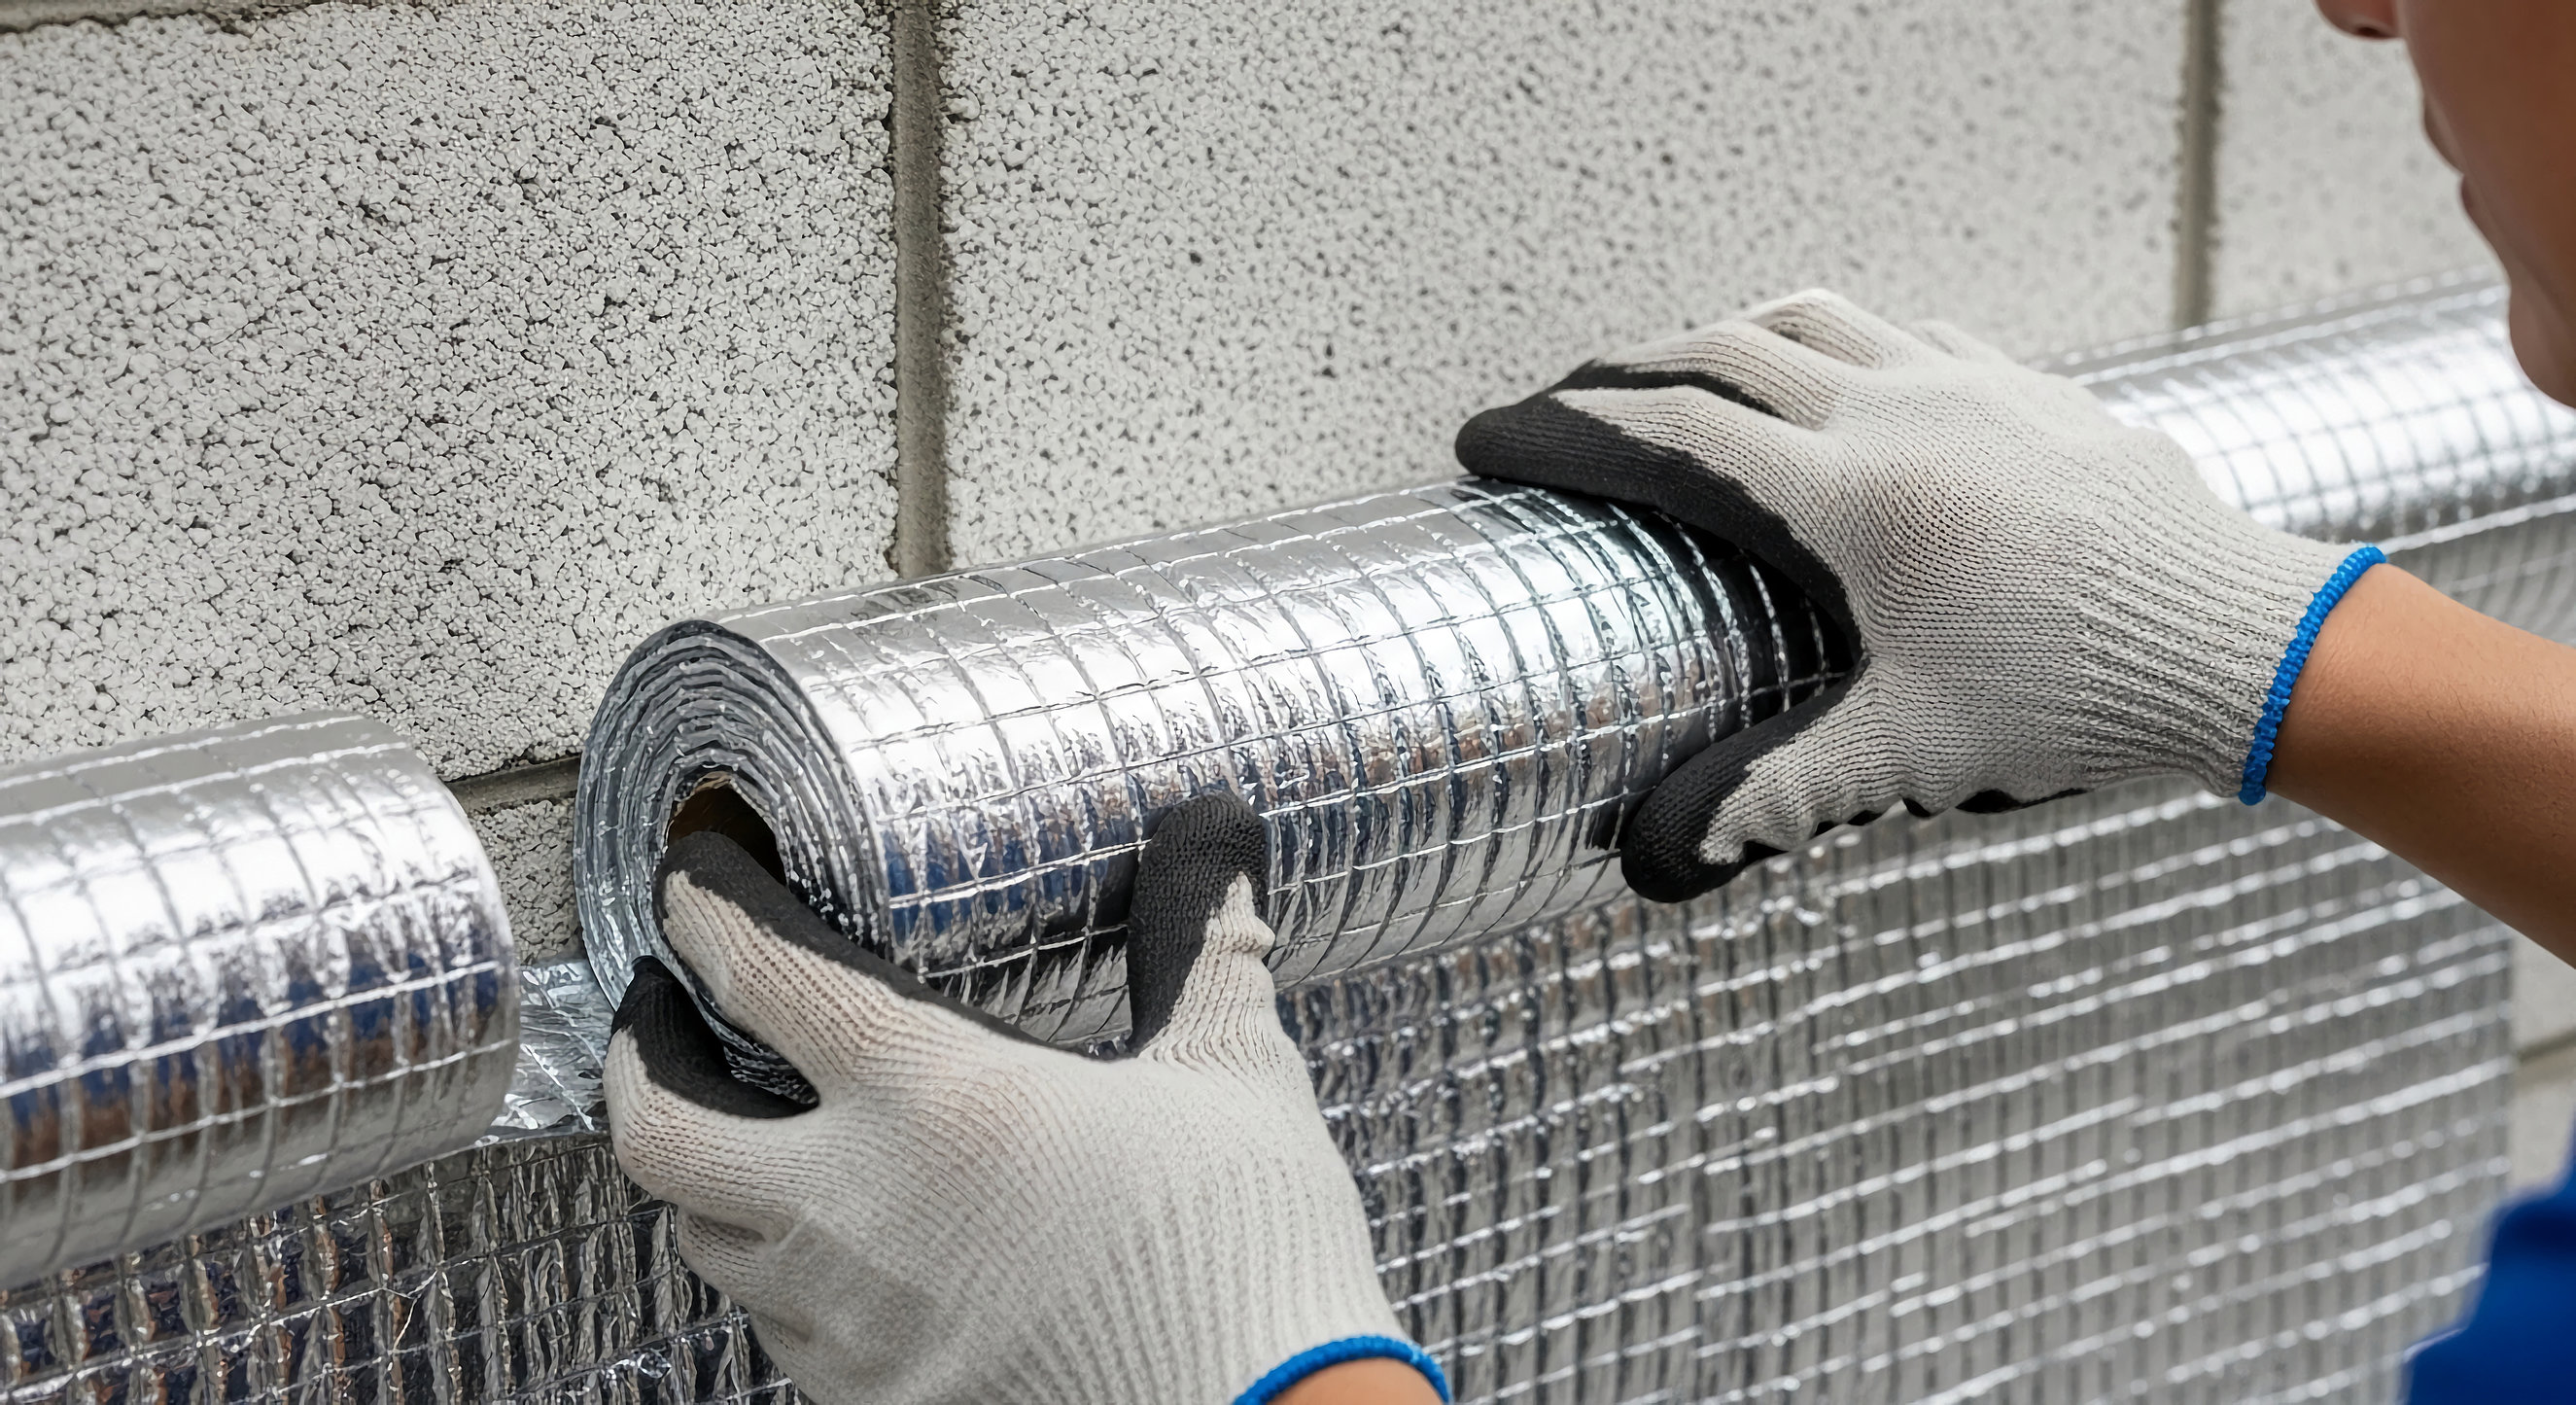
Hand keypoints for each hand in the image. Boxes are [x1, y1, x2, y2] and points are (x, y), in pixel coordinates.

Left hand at [604, 794, 1446, 1404]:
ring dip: (703, 1177)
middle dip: (634, 1060)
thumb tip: (1215, 843)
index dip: (703, 914)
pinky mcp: (874, 1402)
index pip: (761, 978)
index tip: (690, 885)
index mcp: (935, 1097)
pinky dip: (777, 1274)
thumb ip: (1199, 947)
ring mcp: (852, 1321)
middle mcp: (858, 1207)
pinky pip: (778, 1330)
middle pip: (657, 1131)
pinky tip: (835, 1250)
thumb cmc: (1240, 1253)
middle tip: (656, 1015)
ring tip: (742, 1133)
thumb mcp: (1232, 1074)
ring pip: (703, 1241)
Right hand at [1457, 288, 2374, 901]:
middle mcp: (1897, 412)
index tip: (1497, 436)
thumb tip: (1662, 861)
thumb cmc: (2074, 697)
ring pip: (1811, 315)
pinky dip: (1835, 338)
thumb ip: (1774, 796)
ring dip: (1727, 332)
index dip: (1567, 427)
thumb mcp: (1907, 755)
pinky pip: (1902, 328)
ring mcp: (1969, 384)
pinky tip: (1835, 375)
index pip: (1669, 431)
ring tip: (1681, 366)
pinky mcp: (2028, 386)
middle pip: (1722, 348)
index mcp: (1849, 495)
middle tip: (1570, 400)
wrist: (2240, 641)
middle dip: (1626, 367)